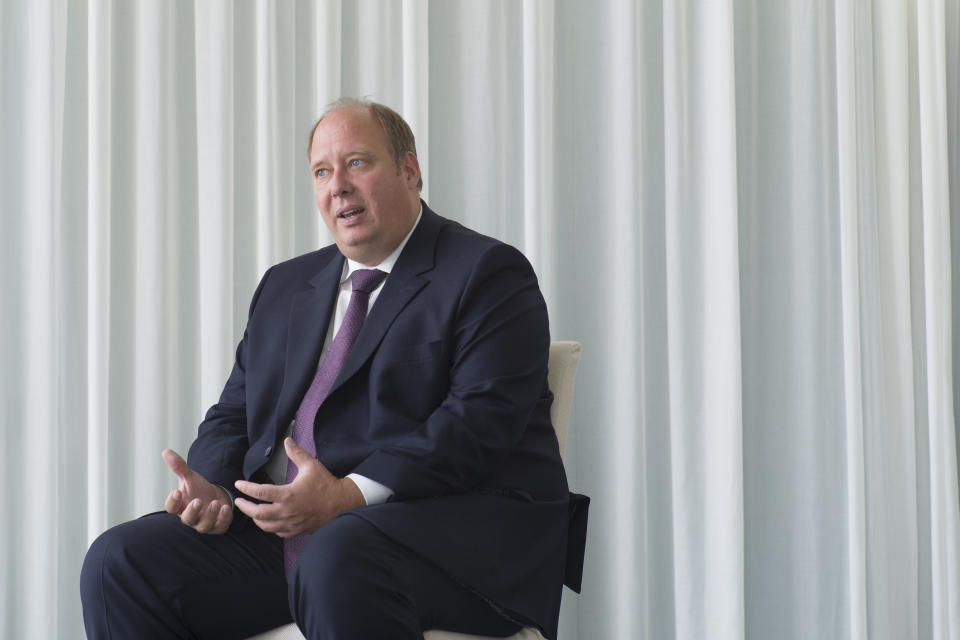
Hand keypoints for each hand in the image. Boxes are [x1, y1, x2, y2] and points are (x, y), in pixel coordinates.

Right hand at [162, 449, 233, 533]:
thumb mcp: (189, 476)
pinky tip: (226, 508)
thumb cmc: (199, 489)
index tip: (176, 491)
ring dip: (210, 515)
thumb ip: (178, 466)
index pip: (171, 507)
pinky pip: (219, 527)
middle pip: (187, 519)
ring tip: (215, 503)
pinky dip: (223, 519)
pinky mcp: (217, 526)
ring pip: (203, 526)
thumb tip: (166, 451)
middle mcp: (190, 517)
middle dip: (192, 511)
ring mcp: (203, 523)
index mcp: (181, 506)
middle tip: (198, 501)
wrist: (216, 496)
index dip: (172, 501)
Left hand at [233, 438, 364, 537]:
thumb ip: (296, 453)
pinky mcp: (297, 530)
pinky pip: (277, 532)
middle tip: (239, 501)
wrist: (342, 503)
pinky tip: (269, 521)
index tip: (239, 484)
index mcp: (288, 494)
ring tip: (252, 511)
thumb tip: (287, 441)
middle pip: (257, 513)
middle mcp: (287, 511)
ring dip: (256, 519)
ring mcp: (291, 523)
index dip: (246, 488)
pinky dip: (270, 526)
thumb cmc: (326, 484)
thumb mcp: (311, 465)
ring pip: (265, 526)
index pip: (260, 492)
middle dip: (244, 507)